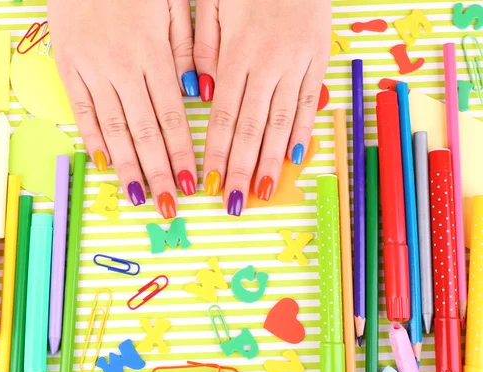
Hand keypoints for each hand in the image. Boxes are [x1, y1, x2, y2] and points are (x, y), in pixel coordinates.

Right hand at [48, 0, 197, 218]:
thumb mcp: (172, 4)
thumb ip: (187, 47)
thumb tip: (199, 92)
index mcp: (153, 53)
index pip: (172, 116)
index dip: (182, 152)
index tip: (192, 183)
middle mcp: (123, 68)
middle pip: (145, 130)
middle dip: (159, 171)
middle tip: (170, 206)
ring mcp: (92, 70)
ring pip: (113, 127)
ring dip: (128, 166)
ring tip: (140, 198)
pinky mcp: (67, 68)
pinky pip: (81, 110)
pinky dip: (93, 139)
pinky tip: (104, 165)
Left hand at [194, 0, 330, 214]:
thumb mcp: (214, 5)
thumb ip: (204, 49)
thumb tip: (200, 94)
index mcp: (237, 55)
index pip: (224, 117)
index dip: (218, 154)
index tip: (210, 184)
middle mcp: (268, 66)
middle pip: (252, 129)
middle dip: (241, 170)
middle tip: (234, 204)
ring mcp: (297, 66)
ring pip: (282, 123)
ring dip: (271, 161)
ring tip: (262, 193)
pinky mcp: (319, 61)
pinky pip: (310, 103)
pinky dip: (303, 131)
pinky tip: (294, 158)